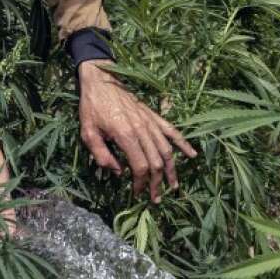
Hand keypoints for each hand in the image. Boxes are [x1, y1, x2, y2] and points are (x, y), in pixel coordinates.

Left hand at [77, 60, 196, 202]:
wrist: (101, 80)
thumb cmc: (91, 107)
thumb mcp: (87, 133)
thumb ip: (101, 155)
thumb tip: (118, 172)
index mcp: (126, 135)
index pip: (140, 167)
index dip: (140, 183)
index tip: (137, 193)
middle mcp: (142, 130)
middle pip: (156, 162)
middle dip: (157, 183)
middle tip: (155, 198)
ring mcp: (150, 122)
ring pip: (167, 150)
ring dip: (171, 170)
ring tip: (173, 186)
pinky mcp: (153, 116)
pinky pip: (172, 131)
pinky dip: (183, 144)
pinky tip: (192, 155)